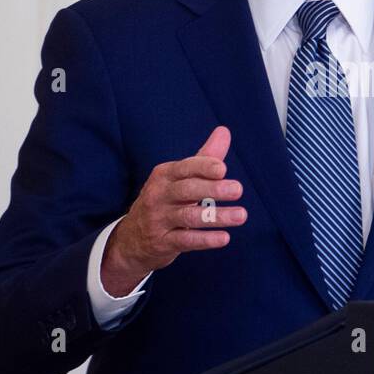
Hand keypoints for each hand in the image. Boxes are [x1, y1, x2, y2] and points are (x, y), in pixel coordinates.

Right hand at [100, 126, 245, 295]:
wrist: (132, 238)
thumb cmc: (165, 201)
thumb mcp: (179, 178)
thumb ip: (204, 158)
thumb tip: (224, 131)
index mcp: (164, 175)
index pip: (184, 168)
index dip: (203, 167)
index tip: (222, 168)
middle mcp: (159, 195)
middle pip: (186, 190)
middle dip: (213, 189)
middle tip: (238, 190)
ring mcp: (159, 219)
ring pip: (189, 216)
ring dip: (216, 216)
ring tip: (241, 215)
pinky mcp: (163, 242)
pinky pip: (186, 240)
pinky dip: (205, 240)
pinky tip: (224, 238)